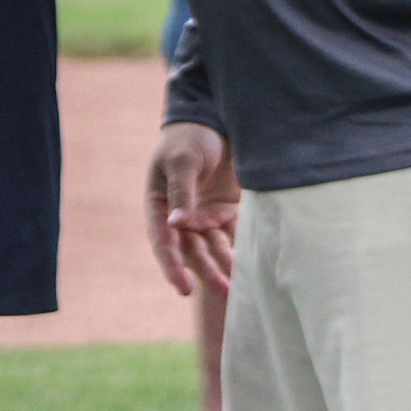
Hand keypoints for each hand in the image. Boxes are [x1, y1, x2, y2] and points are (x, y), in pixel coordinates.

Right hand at [146, 121, 238, 297]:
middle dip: (205, 272)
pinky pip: (231, 238)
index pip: (163, 240)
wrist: (215, 120)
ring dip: (222, 268)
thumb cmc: (189, 138)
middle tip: (222, 291)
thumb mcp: (183, 160)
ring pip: (212, 250)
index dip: (172, 264)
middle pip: (190, 251)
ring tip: (238, 290)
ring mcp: (203, 216)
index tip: (183, 287)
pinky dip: (238, 253)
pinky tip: (251, 269)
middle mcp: (180, 217)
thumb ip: (182, 192)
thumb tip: (176, 225)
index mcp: (159, 204)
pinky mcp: (225, 213)